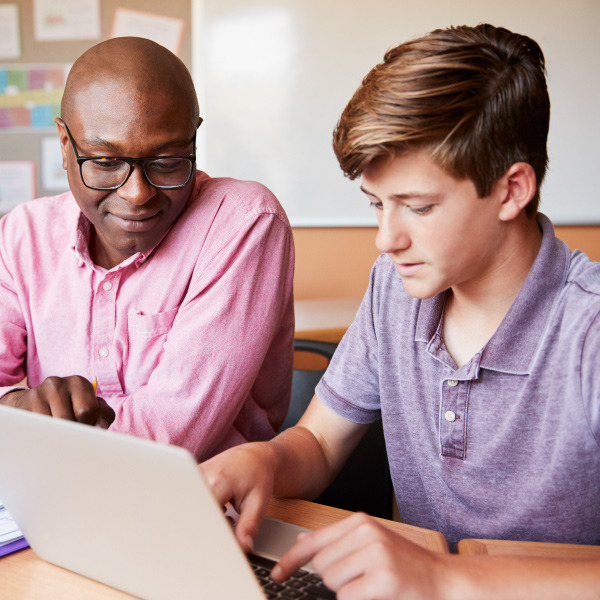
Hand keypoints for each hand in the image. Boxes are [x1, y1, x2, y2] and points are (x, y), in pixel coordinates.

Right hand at [0, 375, 114, 427]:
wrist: (32, 402)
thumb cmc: (69, 407)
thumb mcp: (89, 407)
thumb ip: (102, 416)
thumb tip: (101, 427)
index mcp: (79, 382)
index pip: (89, 410)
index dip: (89, 424)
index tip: (85, 426)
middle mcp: (58, 383)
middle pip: (69, 419)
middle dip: (73, 432)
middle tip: (71, 433)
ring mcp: (38, 393)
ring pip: (52, 426)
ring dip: (57, 436)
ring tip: (58, 432)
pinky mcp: (23, 406)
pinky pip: (37, 429)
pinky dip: (43, 436)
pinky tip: (45, 432)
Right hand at [200, 442, 276, 552]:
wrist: (254, 457)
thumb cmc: (258, 475)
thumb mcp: (258, 502)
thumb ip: (249, 526)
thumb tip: (244, 547)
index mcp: (218, 482)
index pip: (204, 516)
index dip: (210, 533)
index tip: (219, 543)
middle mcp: (201, 478)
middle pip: (194, 514)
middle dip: (207, 528)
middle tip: (228, 523)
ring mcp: (193, 477)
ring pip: (192, 509)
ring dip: (206, 519)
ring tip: (227, 512)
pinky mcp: (190, 480)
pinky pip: (192, 503)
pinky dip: (204, 511)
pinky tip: (220, 508)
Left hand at [271, 512, 446, 599]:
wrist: (442, 579)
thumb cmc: (403, 563)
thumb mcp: (369, 543)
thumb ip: (335, 542)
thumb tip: (301, 542)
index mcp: (361, 521)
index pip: (314, 540)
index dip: (291, 560)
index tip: (277, 574)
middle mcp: (367, 532)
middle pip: (321, 565)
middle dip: (334, 578)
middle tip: (361, 578)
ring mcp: (376, 554)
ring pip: (332, 581)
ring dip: (346, 591)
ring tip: (371, 584)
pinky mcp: (384, 579)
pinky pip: (347, 596)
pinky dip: (357, 599)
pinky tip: (377, 594)